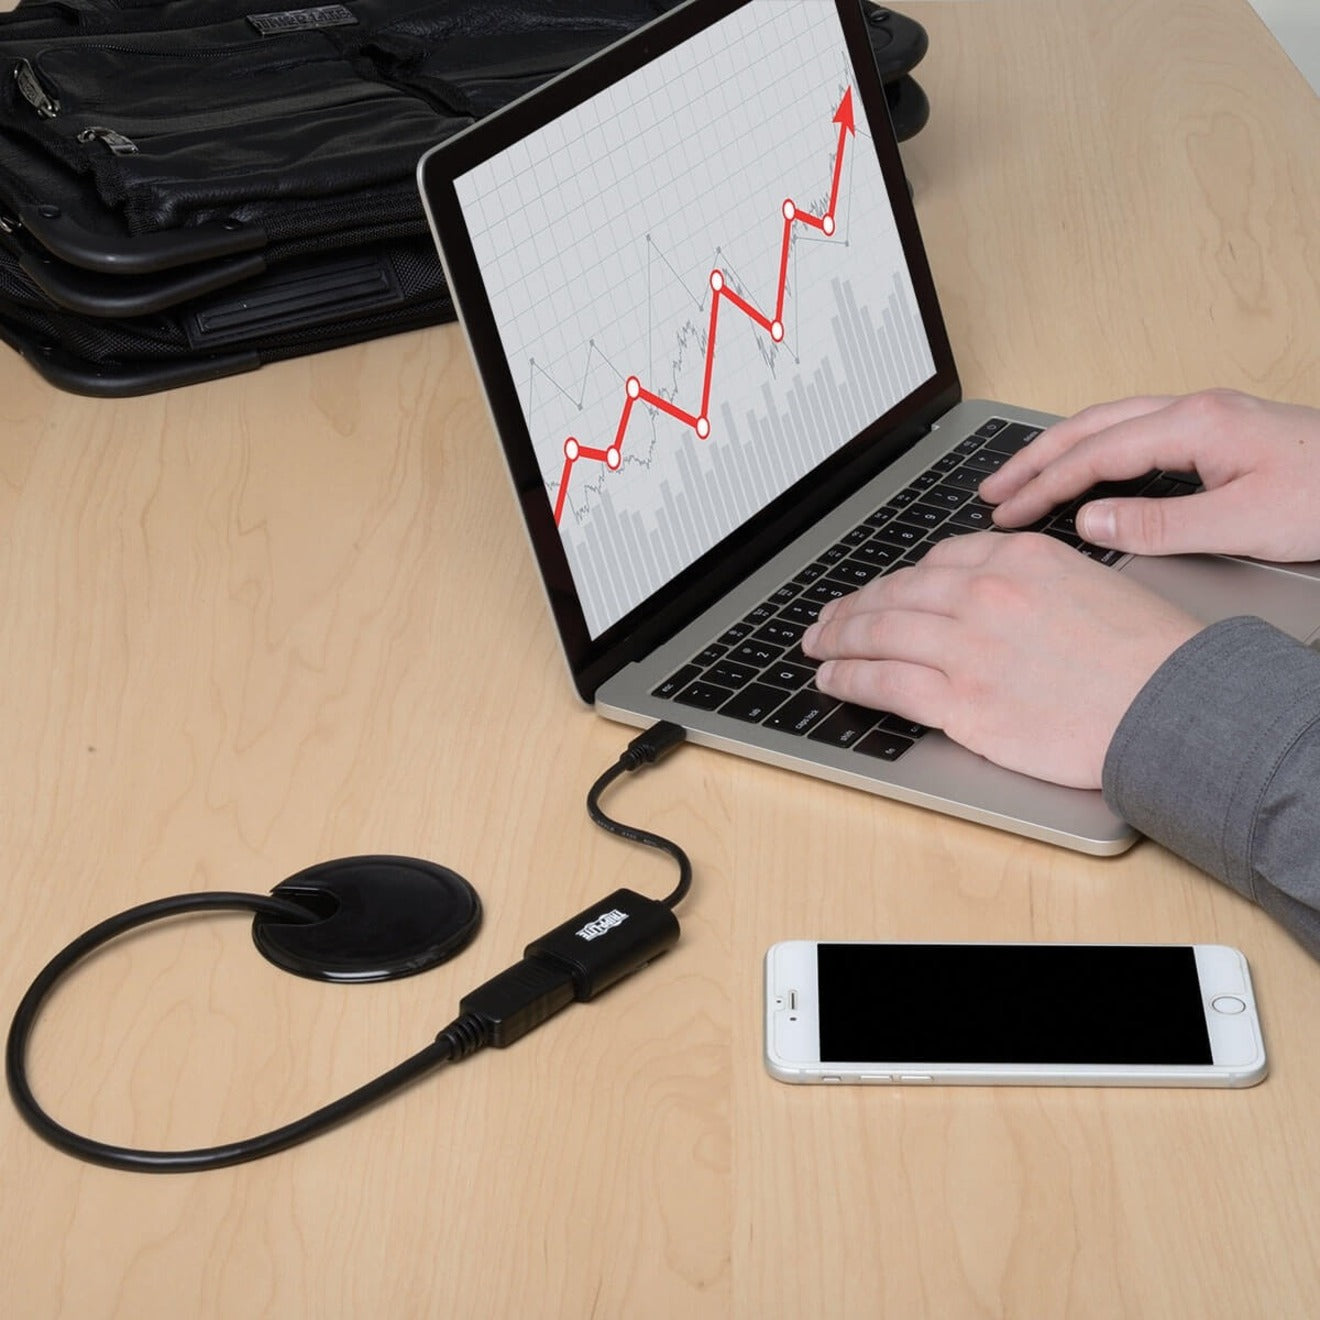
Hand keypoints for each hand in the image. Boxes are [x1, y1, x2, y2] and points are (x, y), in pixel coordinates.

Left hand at [801, 532, 1200, 788]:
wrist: (1173, 704)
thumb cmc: (1147, 654)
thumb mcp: (1089, 584)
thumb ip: (1029, 580)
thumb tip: (986, 589)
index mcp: (1016, 558)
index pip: (935, 562)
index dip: (897, 582)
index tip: (881, 593)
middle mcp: (983, 593)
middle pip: (895, 595)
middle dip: (852, 609)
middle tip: (827, 619)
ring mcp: (967, 646)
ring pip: (879, 635)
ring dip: (838, 640)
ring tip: (817, 646)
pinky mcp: (961, 699)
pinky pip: (885, 683)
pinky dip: (849, 679)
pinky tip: (832, 679)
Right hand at [981, 390, 1319, 561]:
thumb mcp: (1245, 523)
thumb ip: (1160, 522)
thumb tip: (1091, 521)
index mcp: (1196, 425)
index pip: (1095, 454)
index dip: (1044, 485)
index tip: (1007, 514)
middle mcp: (1196, 410)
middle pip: (1091, 426)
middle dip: (1034, 459)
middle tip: (991, 492)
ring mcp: (1208, 416)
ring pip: (1110, 424)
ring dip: (1060, 452)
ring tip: (1021, 480)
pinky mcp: (1220, 431)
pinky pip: (1134, 432)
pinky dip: (1093, 452)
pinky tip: (1084, 473)